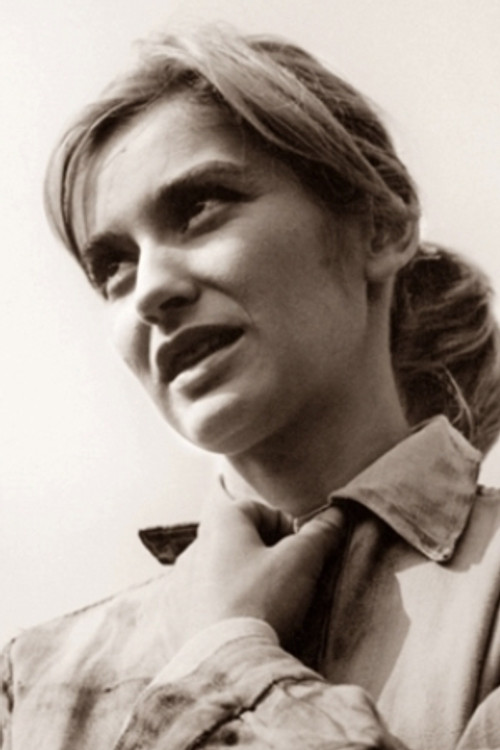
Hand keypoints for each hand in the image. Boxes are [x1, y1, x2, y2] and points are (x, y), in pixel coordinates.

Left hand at [173, 494, 345, 647]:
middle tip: (293, 577)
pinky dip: (235, 602)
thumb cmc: (263, 599)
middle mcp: (197, 546)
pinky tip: (252, 620)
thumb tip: (336, 515)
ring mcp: (188, 581)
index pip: (256, 509)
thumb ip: (319, 534)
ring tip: (275, 603)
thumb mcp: (301, 560)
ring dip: (252, 579)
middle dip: (271, 554)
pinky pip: (215, 596)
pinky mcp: (186, 612)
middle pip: (243, 539)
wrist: (227, 660)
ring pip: (229, 569)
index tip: (301, 549)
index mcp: (220, 523)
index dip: (284, 525)